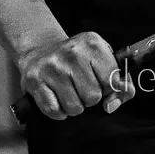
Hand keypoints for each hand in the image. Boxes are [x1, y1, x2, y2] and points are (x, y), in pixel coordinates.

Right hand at [17, 32, 134, 119]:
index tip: (101, 83)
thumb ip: (119, 83)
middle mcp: (73, 52)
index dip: (109, 88)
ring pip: (75, 107)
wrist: (41, 49)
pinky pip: (55, 111)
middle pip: (93, 96)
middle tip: (81, 86)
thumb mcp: (102, 60)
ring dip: (74, 106)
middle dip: (90, 98)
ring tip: (69, 91)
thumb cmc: (78, 60)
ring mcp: (52, 66)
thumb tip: (112, 104)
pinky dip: (58, 111)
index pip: (112, 80)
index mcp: (93, 43)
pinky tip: (56, 97)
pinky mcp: (35, 80)